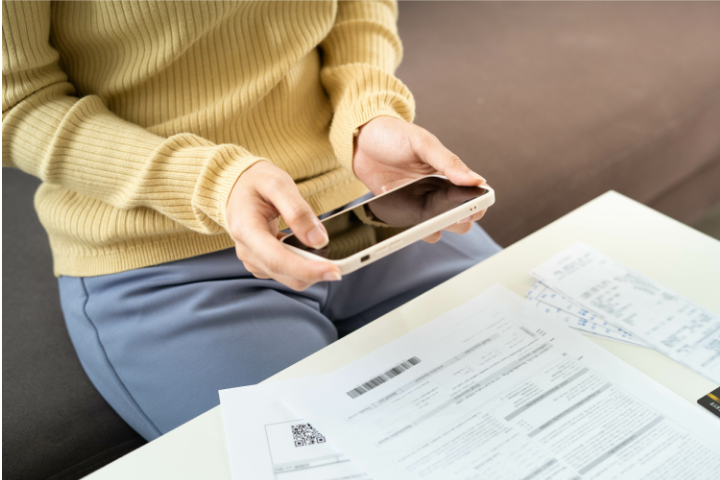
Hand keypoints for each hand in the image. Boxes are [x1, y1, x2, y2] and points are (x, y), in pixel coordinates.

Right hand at [226, 161, 341, 289]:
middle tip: (343, 264)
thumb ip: (298, 211)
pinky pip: (286, 273)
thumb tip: (318, 241)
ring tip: (330, 257)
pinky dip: (304, 268)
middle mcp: (247, 250)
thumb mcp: (278, 184)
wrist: (238, 185)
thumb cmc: (256, 182)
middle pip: (286, 275)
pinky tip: (313, 255)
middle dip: (316, 273)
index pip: (278, 259)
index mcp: (246, 229)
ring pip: (288, 278)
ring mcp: (253, 259)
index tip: (335, 271)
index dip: (308, 269)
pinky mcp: (262, 262)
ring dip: (311, 271)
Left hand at [353, 116, 487, 242]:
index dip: (477, 206)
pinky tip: (401, 213)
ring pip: (438, 229)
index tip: (468, 207)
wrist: (359, 141)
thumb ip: (449, 162)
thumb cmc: (393, 135)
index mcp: (450, 173)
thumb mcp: (423, 143)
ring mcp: (420, 203)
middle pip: (461, 219)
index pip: (475, 196)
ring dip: (434, 228)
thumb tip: (477, 180)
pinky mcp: (401, 211)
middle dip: (457, 221)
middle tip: (444, 212)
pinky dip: (410, 230)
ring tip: (421, 214)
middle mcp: (438, 192)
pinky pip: (412, 229)